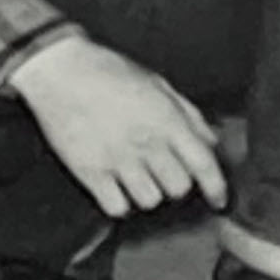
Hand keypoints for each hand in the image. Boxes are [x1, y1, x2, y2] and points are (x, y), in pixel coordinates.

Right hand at [6, 30, 230, 217]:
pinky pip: (117, 208)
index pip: (203, 164)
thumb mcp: (158, 84)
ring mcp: (117, 160)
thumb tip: (210, 141)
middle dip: (178, 183)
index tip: (219, 199)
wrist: (60, 71)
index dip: (217, 187)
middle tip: (166, 172)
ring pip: (150, 201)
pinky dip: (121, 203)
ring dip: (149, 193)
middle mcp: (146, 143)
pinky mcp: (90, 173)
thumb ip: (189, 115)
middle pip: (179, 188)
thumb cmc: (109, 72)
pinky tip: (118, 186)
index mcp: (167, 119)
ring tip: (138, 175)